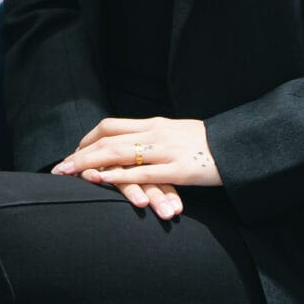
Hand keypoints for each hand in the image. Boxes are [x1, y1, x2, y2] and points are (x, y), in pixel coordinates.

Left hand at [52, 116, 218, 215]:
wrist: (243, 146)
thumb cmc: (211, 145)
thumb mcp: (178, 135)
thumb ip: (156, 139)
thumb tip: (135, 148)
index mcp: (155, 124)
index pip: (111, 126)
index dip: (88, 139)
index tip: (74, 153)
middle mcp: (156, 133)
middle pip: (108, 138)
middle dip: (80, 154)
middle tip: (60, 168)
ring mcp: (167, 150)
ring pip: (119, 152)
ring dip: (90, 163)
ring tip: (70, 174)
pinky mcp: (180, 169)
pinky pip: (142, 172)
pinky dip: (118, 175)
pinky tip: (100, 180)